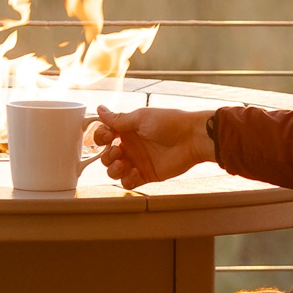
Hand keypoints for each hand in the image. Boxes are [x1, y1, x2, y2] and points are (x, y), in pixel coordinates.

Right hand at [90, 105, 214, 188]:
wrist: (192, 138)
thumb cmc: (170, 123)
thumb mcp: (141, 118)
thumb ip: (118, 119)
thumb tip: (100, 109)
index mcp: (128, 130)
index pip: (105, 136)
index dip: (101, 137)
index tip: (108, 137)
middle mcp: (131, 146)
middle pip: (106, 156)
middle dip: (107, 155)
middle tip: (118, 151)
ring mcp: (138, 161)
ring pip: (114, 171)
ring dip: (113, 169)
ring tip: (122, 163)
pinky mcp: (146, 175)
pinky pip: (128, 182)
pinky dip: (127, 179)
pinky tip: (135, 172)